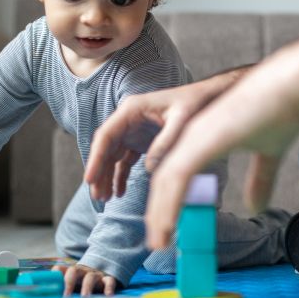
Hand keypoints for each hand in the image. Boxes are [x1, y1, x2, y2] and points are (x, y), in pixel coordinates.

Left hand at [55, 264, 118, 296]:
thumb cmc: (84, 283)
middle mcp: (82, 272)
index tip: (51, 286)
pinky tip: (108, 295)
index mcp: (71, 273)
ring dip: (86, 287)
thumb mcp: (73, 284)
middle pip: (74, 271)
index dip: (55, 275)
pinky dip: (109, 288)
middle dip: (69, 283)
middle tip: (66, 296)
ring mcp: (95, 274)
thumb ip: (63, 293)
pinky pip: (109, 281)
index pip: (60, 269)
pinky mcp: (108, 279)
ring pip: (90, 277)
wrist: (105, 267)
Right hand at [85, 72, 246, 201]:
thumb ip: (166, 142)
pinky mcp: (142, 141)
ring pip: (113, 156)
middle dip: (99, 172)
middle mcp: (128, 119)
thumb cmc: (195, 103)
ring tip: (104, 199)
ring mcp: (134, 131)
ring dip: (107, 177)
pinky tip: (119, 193)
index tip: (89, 179)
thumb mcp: (183, 120)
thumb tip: (149, 169)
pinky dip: (121, 176)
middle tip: (96, 195)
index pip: (106, 135)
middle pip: (106, 148)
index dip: (96, 158)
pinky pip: (125, 160)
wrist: (209, 98)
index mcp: (132, 109)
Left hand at [145, 49, 298, 248]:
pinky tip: (167, 227)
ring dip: (160, 215)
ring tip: (160, 243)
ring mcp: (195, 137)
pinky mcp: (203, 141)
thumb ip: (260, 179)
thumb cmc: (283, 112)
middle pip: (163, 180)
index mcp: (203, 137)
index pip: (176, 173)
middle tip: (158, 242)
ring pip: (165, 183)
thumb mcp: (269, 153)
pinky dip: (169, 206)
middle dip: (157, 212)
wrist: (292, 86)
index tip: (167, 227)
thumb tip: (256, 207)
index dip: (168, 201)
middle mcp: (193, 136)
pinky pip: (177, 179)